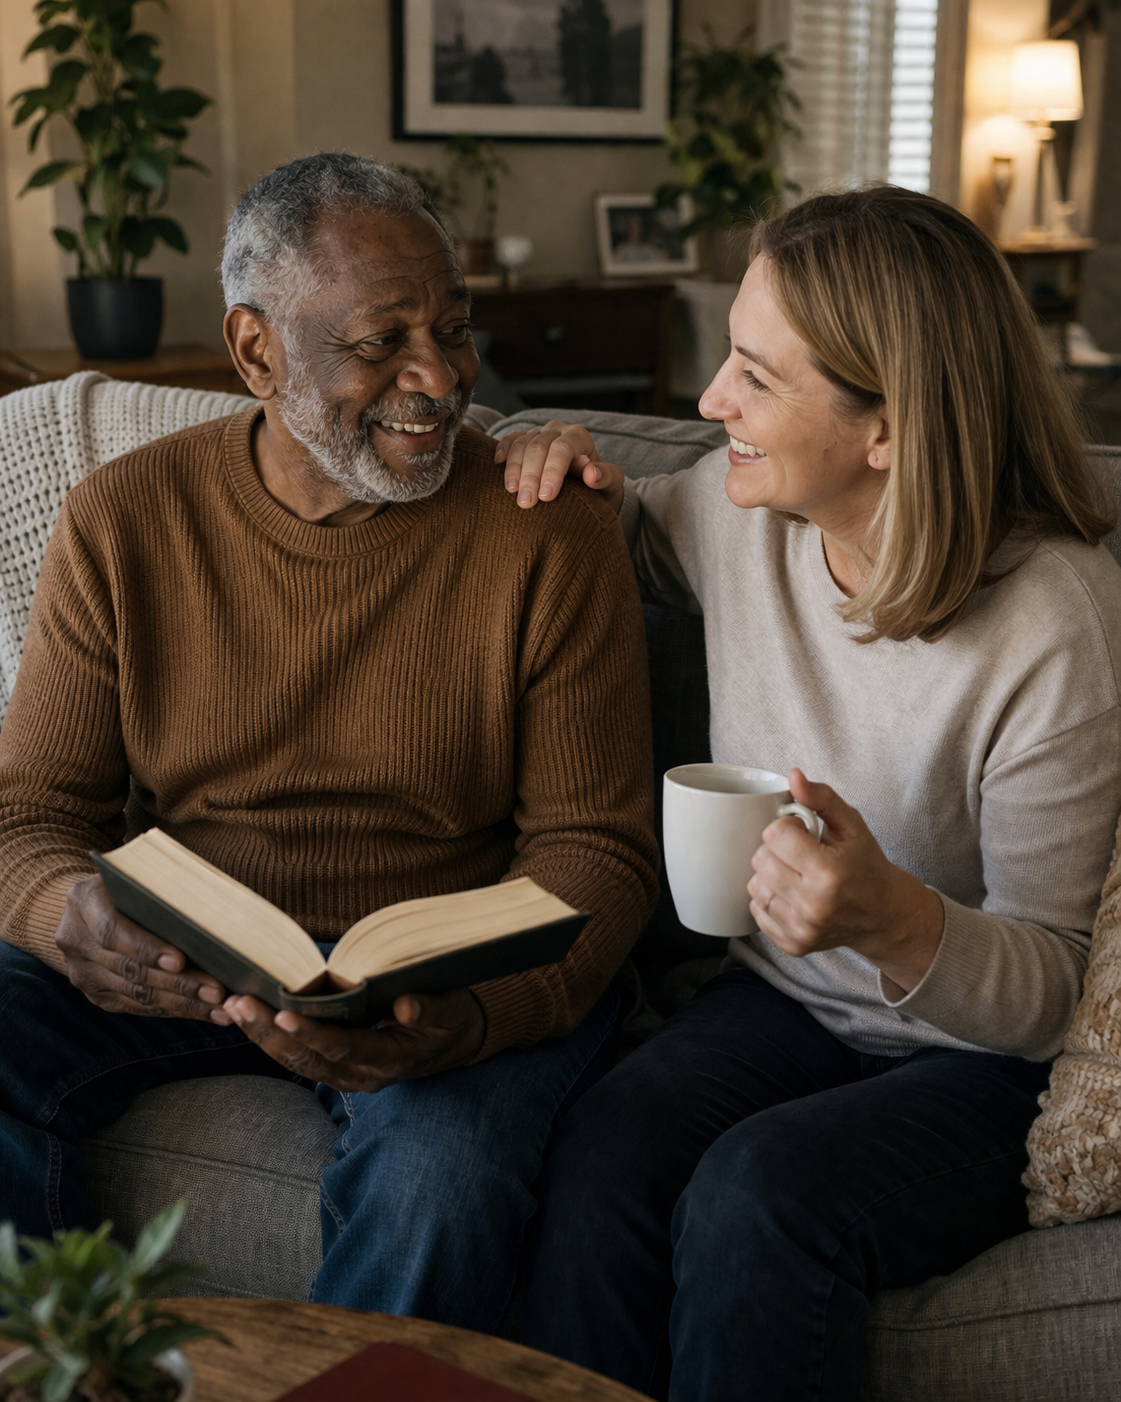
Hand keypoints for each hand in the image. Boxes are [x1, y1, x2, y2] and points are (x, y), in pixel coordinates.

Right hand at [56, 874, 229, 1021]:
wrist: (96, 905)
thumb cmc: (133, 884)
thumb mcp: (140, 876)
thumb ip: (162, 890)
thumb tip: (211, 912)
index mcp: (84, 901)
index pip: (112, 931)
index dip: (146, 948)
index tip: (179, 961)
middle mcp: (76, 940)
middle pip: (129, 969)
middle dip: (177, 983)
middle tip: (215, 991)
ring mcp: (83, 972)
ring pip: (136, 994)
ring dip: (182, 1003)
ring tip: (218, 1007)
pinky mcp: (97, 994)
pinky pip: (137, 1007)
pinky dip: (174, 1010)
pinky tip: (204, 1012)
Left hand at [222, 987, 486, 1091]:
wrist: (454, 1042)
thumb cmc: (451, 1017)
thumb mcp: (451, 1007)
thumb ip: (430, 1006)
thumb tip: (406, 1004)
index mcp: (391, 1059)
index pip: (345, 1048)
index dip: (314, 1034)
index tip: (284, 1015)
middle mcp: (364, 1075)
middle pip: (309, 1059)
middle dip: (271, 1033)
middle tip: (240, 1003)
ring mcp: (348, 1075)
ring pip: (298, 1062)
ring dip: (263, 1037)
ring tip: (235, 1008)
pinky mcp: (338, 1067)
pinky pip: (300, 1057)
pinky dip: (272, 1039)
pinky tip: (250, 1018)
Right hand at [495, 420, 624, 513]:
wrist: (587, 487)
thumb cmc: (599, 486)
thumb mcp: (611, 484)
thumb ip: (607, 477)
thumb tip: (591, 474)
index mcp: (579, 437)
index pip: (563, 449)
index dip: (552, 471)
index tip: (546, 497)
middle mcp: (558, 430)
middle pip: (539, 447)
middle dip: (531, 476)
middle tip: (526, 503)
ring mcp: (539, 433)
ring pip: (521, 444)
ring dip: (514, 469)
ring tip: (512, 493)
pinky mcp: (524, 440)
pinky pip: (510, 440)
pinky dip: (502, 450)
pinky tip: (497, 464)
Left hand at [746, 770, 943, 994]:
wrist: (883, 915)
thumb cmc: (866, 866)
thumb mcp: (852, 825)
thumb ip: (822, 798)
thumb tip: (793, 776)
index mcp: (829, 871)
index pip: (776, 834)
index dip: (787, 826)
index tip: (803, 832)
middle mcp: (814, 904)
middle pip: (761, 859)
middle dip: (776, 849)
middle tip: (799, 853)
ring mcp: (802, 928)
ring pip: (755, 885)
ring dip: (770, 874)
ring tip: (796, 874)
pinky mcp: (793, 944)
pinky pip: (757, 910)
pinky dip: (770, 898)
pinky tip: (793, 894)